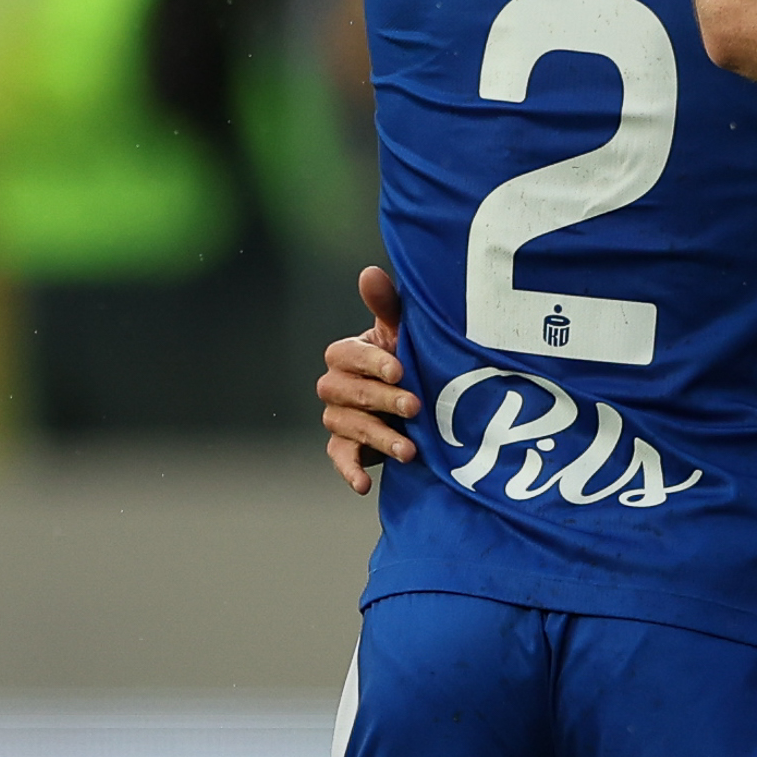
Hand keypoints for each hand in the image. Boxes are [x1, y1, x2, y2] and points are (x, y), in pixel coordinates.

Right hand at [319, 265, 417, 494]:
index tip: (400, 369)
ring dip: (379, 438)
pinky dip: (350, 471)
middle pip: (347, 393)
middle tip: (416, 407)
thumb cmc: (411, 356)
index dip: (371, 362)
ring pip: (349, 427)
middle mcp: (336, 385)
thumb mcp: (404, 332)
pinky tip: (364, 485)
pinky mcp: (346, 447)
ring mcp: (338, 418)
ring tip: (411, 450)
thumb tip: (369, 271)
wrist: (421, 399)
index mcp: (347, 354)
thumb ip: (387, 306)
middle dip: (382, 400)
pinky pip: (340, 459)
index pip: (346, 355)